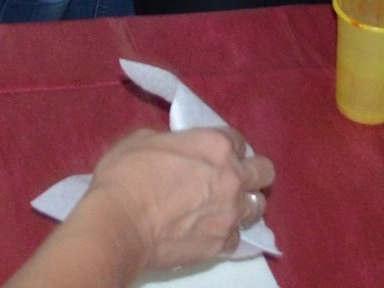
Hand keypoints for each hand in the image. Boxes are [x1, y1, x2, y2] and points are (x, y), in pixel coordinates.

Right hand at [75, 128, 273, 276]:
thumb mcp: (143, 139)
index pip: (238, 139)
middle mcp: (232, 178)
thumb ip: (174, 141)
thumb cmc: (126, 176)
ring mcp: (230, 214)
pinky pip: (236, 238)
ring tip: (222, 208)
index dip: (225, 146)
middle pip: (264, 172)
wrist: (119, 225)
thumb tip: (178, 149)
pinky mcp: (221, 245)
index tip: (212, 154)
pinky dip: (226, 233)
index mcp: (216, 146)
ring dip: (243, 204)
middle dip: (252, 173)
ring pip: (258, 207)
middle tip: (231, 179)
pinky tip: (209, 231)